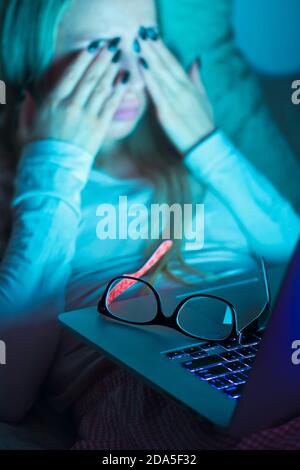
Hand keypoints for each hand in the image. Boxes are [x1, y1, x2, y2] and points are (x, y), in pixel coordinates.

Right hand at [26, 46, 128, 156]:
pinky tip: (125, 80)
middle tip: (111, 46)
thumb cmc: (39, 147)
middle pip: (89, 78)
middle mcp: (71, 106)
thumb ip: (30, 106)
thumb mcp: (28, 124)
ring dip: (111, 71)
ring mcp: (86, 117)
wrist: (53, 169)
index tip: (92, 48)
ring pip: (101, 89)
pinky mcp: (99, 128)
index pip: (70, 75)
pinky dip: (119, 91)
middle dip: (101, 60)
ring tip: (119, 58)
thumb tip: (29, 93)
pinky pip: (111, 106)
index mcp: (53, 101)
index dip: (83, 59)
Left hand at [137, 36, 214, 153]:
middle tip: (141, 32)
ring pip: (160, 74)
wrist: (205, 145)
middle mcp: (182, 90)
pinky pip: (156, 92)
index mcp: (190, 87)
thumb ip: (197, 80)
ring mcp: (175, 100)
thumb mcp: (204, 99)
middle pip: (165, 64)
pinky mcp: (167, 113)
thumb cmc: (204, 125)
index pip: (174, 63)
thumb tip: (195, 61)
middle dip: (153, 47)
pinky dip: (148, 77)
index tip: (153, 35)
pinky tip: (141, 65)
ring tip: (137, 43)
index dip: (163, 48)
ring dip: (148, 57)